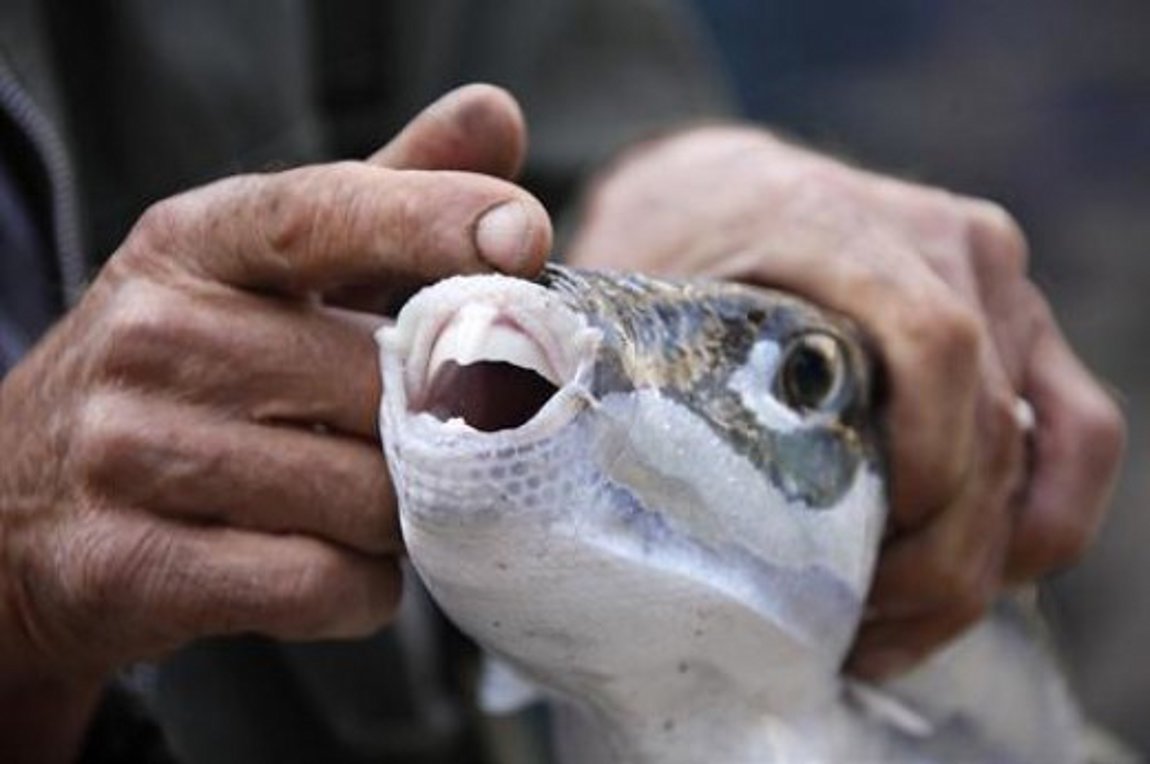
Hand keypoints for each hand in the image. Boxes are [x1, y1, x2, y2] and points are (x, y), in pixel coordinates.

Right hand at [0, 85, 550, 760]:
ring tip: (356, 503)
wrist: (29, 506)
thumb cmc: (192, 371)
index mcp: (196, 244)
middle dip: (427, 431)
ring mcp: (129, 453)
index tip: (523, 240)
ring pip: (366, 501)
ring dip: (394, 518)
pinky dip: (360, 588)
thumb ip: (385, 200)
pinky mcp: (132, 567)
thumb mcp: (267, 270)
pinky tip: (335, 565)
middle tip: (409, 441)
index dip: (432, 222)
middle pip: (381, 390)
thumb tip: (496, 117)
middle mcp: (154, 336)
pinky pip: (322, 584)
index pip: (320, 215)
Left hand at [567, 126, 1123, 678]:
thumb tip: (597, 486)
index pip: (933, 343)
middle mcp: (945, 244)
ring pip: (1046, 442)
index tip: (864, 560)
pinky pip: (1078, 433)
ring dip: (983, 560)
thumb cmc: (673, 244)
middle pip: (989, 420)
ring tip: (891, 629)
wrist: (718, 190)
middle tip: (854, 630)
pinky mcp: (1022, 326)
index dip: (924, 463)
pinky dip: (1036, 522)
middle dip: (937, 556)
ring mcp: (998, 285)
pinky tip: (964, 586)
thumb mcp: (640, 291)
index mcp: (839, 222)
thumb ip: (637, 371)